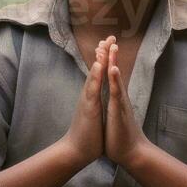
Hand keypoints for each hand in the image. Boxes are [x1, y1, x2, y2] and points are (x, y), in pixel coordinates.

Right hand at [62, 36, 113, 166]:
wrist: (76, 151)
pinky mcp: (88, 107)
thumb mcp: (94, 115)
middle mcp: (89, 95)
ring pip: (93, 75)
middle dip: (103, 53)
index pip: (99, 74)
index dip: (105, 59)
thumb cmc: (87, 135)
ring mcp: (87, 100)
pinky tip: (100, 65)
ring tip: (104, 45)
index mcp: (93, 97)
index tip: (111, 44)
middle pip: (96, 69)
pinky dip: (96, 76)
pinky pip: (93, 89)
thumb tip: (98, 101)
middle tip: (110, 36)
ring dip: (99, 59)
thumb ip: (96, 105)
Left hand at [103, 38, 150, 167]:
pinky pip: (116, 93)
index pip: (110, 76)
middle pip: (114, 72)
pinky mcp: (119, 111)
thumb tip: (112, 101)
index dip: (107, 61)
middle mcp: (119, 98)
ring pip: (116, 79)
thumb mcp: (114, 117)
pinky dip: (115, 80)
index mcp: (115, 99)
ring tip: (113, 47)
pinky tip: (113, 69)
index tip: (103, 46)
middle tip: (110, 37)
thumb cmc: (121, 136)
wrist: (131, 153)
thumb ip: (114, 107)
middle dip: (112, 55)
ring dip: (114, 62)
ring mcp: (120, 103)